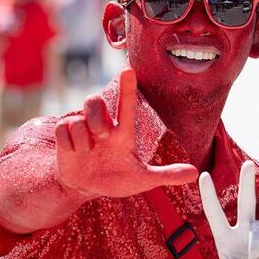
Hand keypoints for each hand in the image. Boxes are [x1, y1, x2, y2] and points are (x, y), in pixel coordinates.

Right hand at [54, 67, 198, 198]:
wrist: (86, 187)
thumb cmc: (116, 179)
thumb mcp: (142, 180)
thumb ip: (167, 175)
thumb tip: (195, 173)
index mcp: (122, 133)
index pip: (127, 106)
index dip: (127, 88)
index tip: (128, 70)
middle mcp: (103, 125)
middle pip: (94, 102)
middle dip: (95, 119)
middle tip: (101, 137)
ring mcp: (83, 128)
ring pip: (77, 119)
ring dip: (81, 140)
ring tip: (88, 152)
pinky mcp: (64, 134)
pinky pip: (63, 129)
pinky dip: (69, 145)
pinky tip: (75, 153)